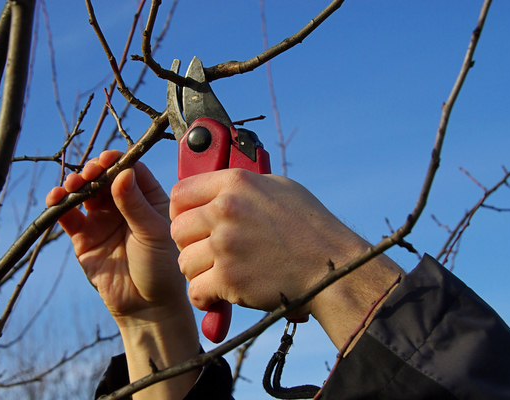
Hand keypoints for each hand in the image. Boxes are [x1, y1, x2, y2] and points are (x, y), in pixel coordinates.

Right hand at [45, 151, 185, 325]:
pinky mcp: (84, 237)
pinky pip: (68, 216)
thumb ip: (135, 204)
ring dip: (75, 183)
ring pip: (84, 192)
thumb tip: (122, 172)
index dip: (117, 161)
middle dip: (93, 171)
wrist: (147, 305)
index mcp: (148, 199)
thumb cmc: (161, 267)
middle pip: (104, 177)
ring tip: (73, 186)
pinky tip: (56, 199)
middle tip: (89, 174)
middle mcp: (124, 205)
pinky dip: (60, 205)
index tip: (107, 160)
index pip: (131, 169)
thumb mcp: (153, 232)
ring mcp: (102, 220)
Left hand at [170, 169, 360, 313]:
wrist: (332, 267)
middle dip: (188, 244)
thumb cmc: (310, 228)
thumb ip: (242, 187)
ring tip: (215, 275)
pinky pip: (195, 291)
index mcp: (236, 183)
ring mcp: (226, 245)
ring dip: (196, 273)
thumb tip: (216, 190)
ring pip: (183, 262)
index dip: (180, 211)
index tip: (189, 224)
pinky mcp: (229, 278)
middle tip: (205, 254)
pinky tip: (216, 296)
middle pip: (177, 229)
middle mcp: (227, 209)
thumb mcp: (278, 188)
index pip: (180, 192)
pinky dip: (204, 298)